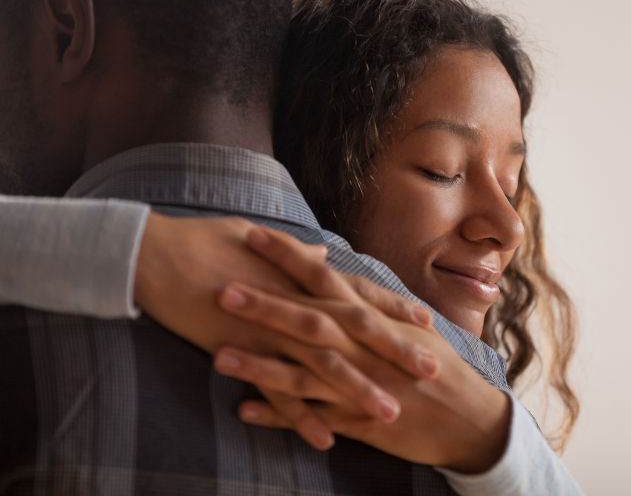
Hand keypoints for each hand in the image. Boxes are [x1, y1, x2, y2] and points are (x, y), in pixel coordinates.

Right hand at [134, 213, 439, 446]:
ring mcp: (269, 329)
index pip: (357, 292)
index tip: (425, 320)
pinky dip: (300, 417)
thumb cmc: (204, 241)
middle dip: (394, 351)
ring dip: (357, 391)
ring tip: (390, 413)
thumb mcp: (256, 239)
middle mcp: (293, 302)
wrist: (153, 256)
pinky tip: (324, 439)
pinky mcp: (241, 352)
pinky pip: (276, 391)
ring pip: (323, 365)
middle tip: (430, 371)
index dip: (392, 306)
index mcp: (300, 275)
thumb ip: (295, 254)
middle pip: (354, 330)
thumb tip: (320, 253)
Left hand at [213, 267, 511, 473]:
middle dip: (265, 303)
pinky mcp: (358, 420)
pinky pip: (311, 417)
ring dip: (261, 363)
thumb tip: (341, 274)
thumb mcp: (406, 326)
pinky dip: (278, 415)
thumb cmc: (438, 366)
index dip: (290, 256)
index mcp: (371, 317)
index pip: (325, 277)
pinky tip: (243, 410)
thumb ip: (369, 301)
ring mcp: (359, 384)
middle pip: (308, 319)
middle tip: (221, 287)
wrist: (469, 417)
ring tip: (217, 355)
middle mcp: (362, 346)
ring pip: (302, 371)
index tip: (254, 233)